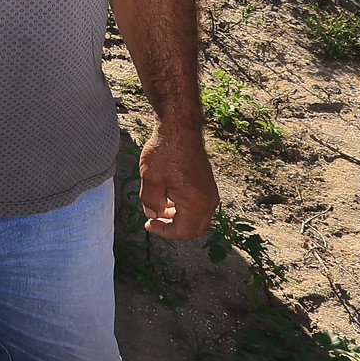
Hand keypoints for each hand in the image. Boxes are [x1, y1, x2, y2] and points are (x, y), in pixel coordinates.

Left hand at [138, 122, 218, 239]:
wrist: (180, 129)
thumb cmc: (166, 151)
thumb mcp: (151, 179)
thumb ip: (151, 202)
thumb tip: (154, 214)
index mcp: (197, 203)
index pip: (184, 232)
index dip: (164, 232)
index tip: (149, 223)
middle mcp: (209, 201)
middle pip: (193, 229)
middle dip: (173, 228)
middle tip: (154, 220)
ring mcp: (210, 193)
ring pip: (197, 218)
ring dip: (178, 218)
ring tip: (158, 208)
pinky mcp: (208, 185)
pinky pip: (199, 206)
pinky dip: (184, 208)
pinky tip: (168, 198)